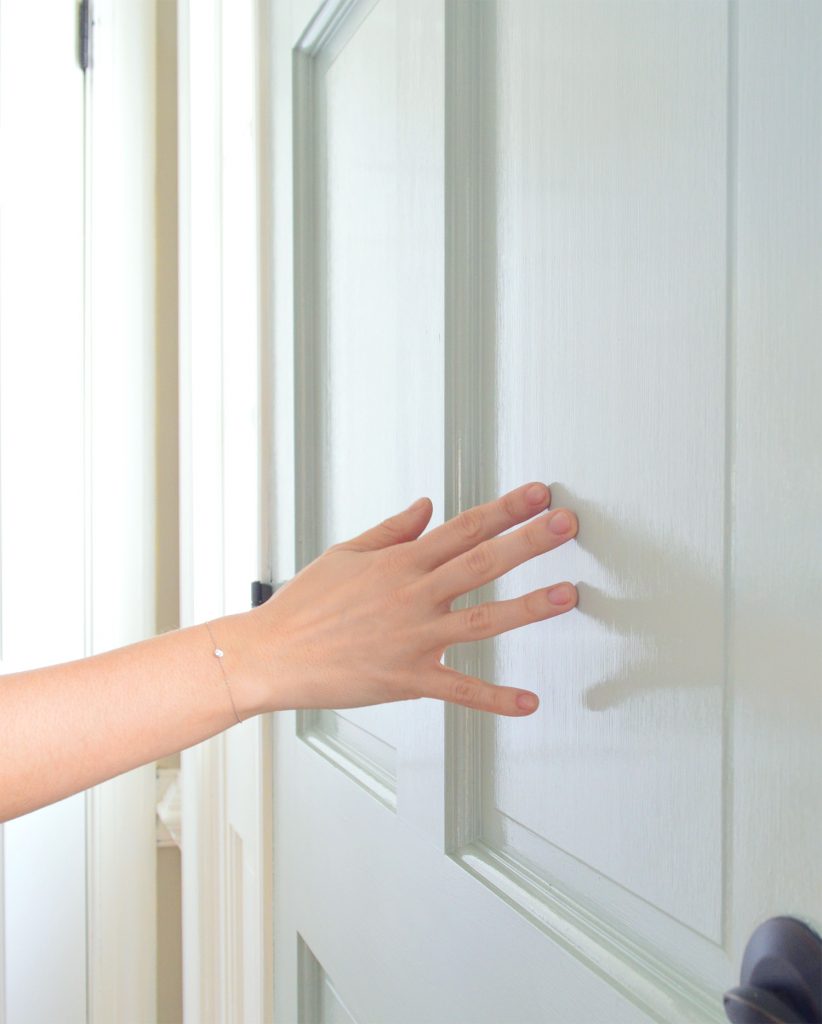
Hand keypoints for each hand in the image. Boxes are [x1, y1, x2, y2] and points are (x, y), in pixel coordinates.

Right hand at [248, 482, 577, 715]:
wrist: (272, 656)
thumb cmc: (304, 605)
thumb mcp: (345, 554)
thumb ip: (391, 530)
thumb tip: (427, 506)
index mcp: (399, 562)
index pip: (463, 527)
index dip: (505, 508)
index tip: (538, 494)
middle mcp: (412, 596)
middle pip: (481, 563)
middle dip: (529, 541)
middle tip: (566, 524)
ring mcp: (413, 639)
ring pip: (482, 620)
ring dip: (528, 608)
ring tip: (567, 595)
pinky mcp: (408, 679)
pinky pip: (460, 690)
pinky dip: (496, 699)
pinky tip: (529, 701)